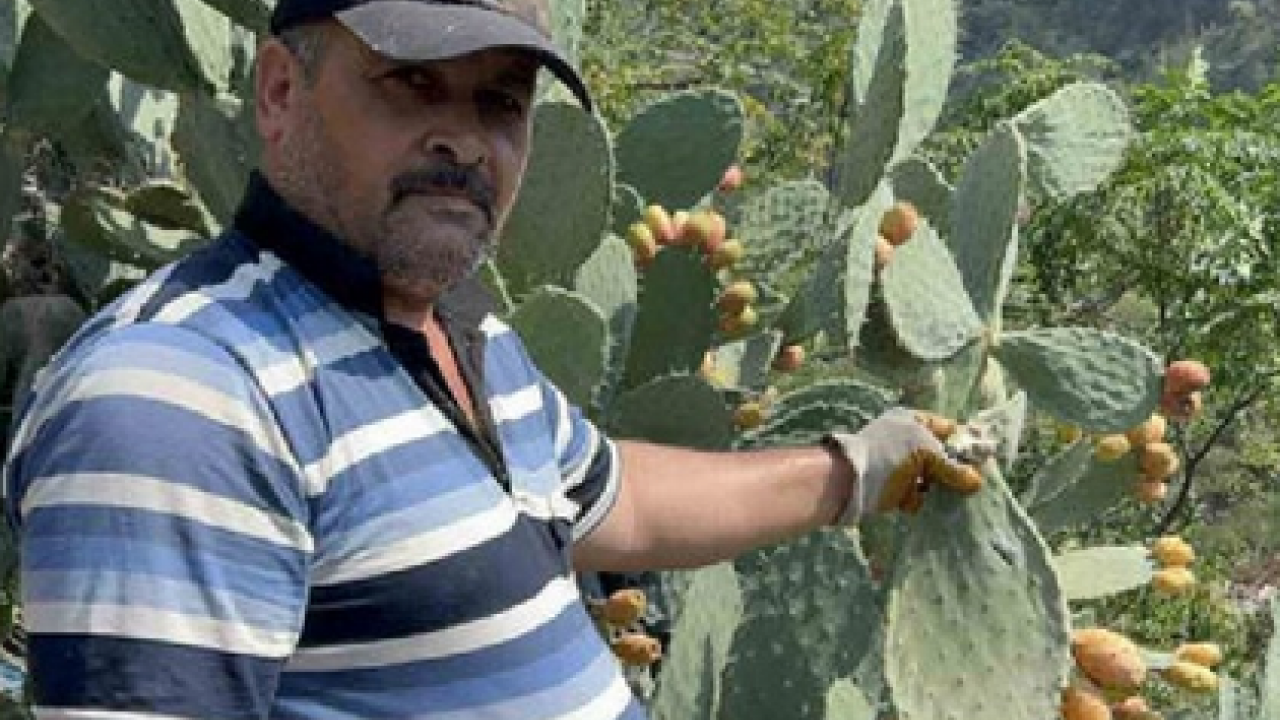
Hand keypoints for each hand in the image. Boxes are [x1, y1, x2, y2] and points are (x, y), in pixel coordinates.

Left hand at [824, 407, 989, 523]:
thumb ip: (952, 467)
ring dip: (933, 489)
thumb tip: (976, 482)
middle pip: (940, 456)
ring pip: (930, 478)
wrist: (849, 481)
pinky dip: (915, 499)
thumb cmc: (887, 456)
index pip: (947, 429)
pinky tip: (910, 502)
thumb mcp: (925, 454)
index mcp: (912, 421)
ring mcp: (898, 464)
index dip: (963, 444)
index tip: (981, 461)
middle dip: (951, 471)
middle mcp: (906, 440)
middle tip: (967, 484)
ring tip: (933, 492)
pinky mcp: (892, 487)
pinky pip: (915, 494)